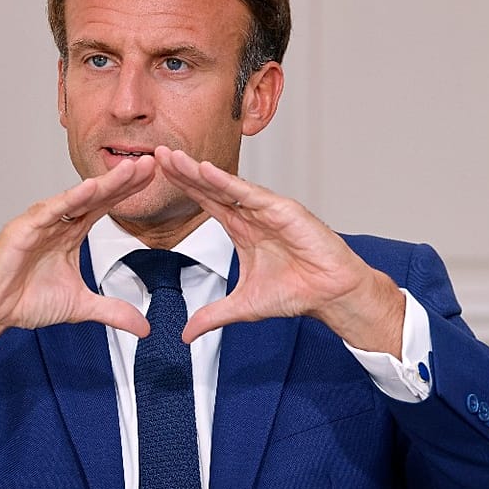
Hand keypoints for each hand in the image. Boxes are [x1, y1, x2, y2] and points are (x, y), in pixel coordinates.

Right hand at [0, 155, 157, 376]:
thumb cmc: (25, 299)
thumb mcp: (80, 307)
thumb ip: (112, 311)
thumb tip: (143, 326)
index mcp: (70, 233)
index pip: (104, 207)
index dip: (128, 193)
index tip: (154, 178)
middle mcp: (56, 222)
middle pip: (95, 196)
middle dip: (123, 180)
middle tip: (149, 163)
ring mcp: (39, 223)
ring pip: (75, 199)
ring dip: (103, 184)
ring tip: (128, 170)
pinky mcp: (22, 230)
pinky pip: (49, 211)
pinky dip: (69, 200)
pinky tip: (89, 188)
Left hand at [153, 147, 405, 352]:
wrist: (330, 295)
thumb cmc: (297, 292)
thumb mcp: (243, 307)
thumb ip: (212, 316)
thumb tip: (186, 335)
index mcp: (242, 228)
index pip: (206, 202)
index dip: (183, 187)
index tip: (158, 173)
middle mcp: (252, 214)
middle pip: (211, 188)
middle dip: (184, 172)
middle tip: (158, 153)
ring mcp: (268, 210)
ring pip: (228, 186)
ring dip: (200, 172)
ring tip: (176, 158)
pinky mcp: (285, 211)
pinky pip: (252, 194)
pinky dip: (229, 182)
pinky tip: (207, 170)